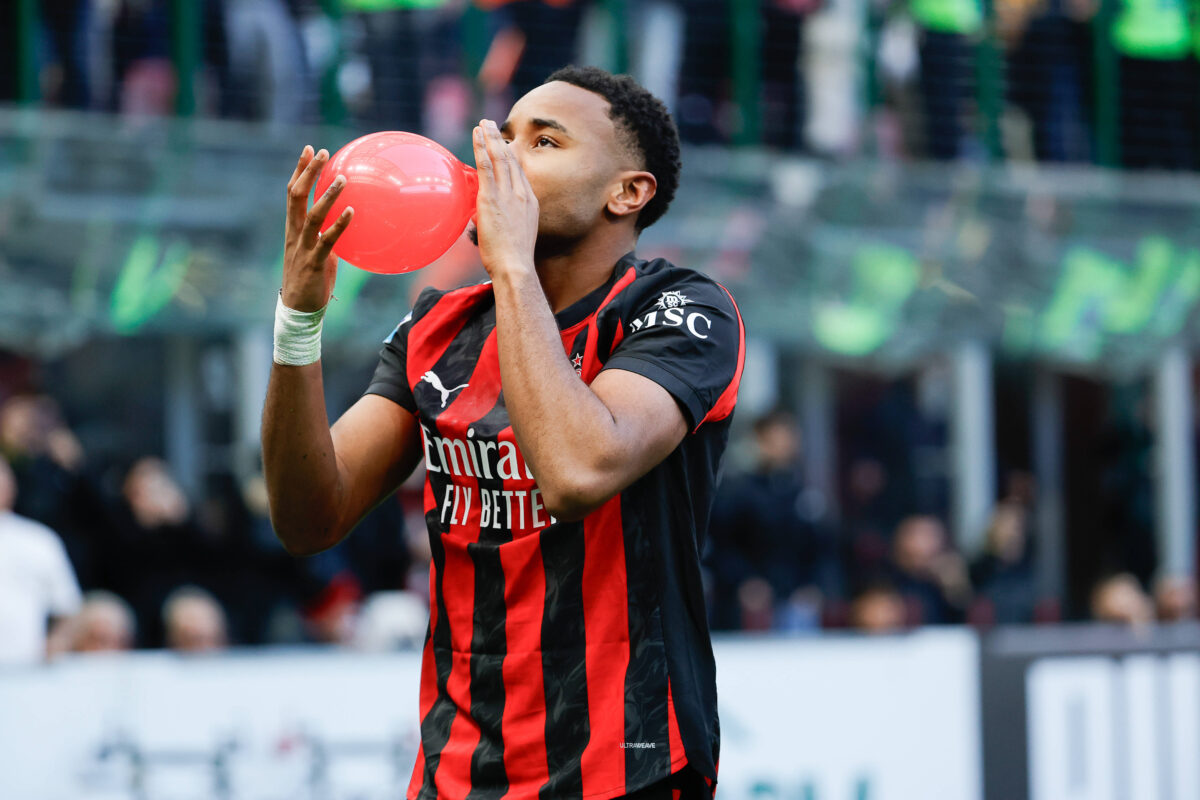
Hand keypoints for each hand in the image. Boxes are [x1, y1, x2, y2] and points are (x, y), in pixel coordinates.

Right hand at [283, 145, 353, 311]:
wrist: (298, 310)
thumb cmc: (310, 280)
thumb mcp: (317, 251)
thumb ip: (326, 234)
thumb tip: (346, 221)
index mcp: (293, 229)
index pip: (292, 193)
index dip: (299, 170)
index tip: (308, 149)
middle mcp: (294, 234)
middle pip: (296, 196)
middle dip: (308, 171)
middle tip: (321, 151)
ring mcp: (303, 247)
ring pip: (312, 215)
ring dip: (327, 195)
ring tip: (342, 177)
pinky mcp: (315, 262)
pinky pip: (327, 240)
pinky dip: (339, 224)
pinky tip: (351, 211)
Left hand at [472, 119, 538, 277]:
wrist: (516, 266)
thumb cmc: (514, 261)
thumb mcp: (517, 237)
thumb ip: (506, 224)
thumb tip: (491, 224)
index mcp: (530, 203)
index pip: (519, 174)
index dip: (511, 157)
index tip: (504, 146)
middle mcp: (521, 194)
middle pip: (510, 160)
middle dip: (500, 141)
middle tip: (492, 125)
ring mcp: (507, 194)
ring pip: (499, 158)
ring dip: (490, 137)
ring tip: (483, 123)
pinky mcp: (491, 197)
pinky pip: (486, 165)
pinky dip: (481, 147)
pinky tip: (477, 134)